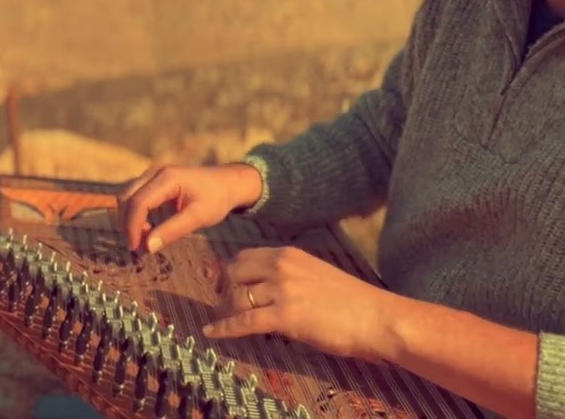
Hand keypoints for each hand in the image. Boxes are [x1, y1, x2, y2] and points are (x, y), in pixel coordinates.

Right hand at [117, 162, 262, 252]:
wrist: (227, 183)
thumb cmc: (216, 199)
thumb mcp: (198, 217)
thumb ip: (172, 231)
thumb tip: (147, 247)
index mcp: (167, 178)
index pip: (139, 202)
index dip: (132, 227)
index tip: (136, 248)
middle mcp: (154, 172)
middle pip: (127, 197)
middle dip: (127, 224)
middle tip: (138, 247)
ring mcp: (152, 174)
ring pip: (127, 196)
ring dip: (129, 219)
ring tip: (143, 239)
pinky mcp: (152, 181)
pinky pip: (135, 196)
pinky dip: (135, 214)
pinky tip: (146, 229)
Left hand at [204, 247, 394, 360]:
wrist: (377, 317)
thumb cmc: (352, 301)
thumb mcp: (316, 274)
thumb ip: (290, 274)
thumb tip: (266, 285)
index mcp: (289, 255)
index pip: (244, 256)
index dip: (232, 272)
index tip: (226, 284)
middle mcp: (281, 267)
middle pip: (234, 273)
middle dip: (227, 289)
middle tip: (226, 305)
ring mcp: (282, 290)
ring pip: (239, 298)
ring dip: (232, 311)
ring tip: (230, 321)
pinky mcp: (285, 316)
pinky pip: (244, 321)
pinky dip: (224, 328)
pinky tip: (210, 333)